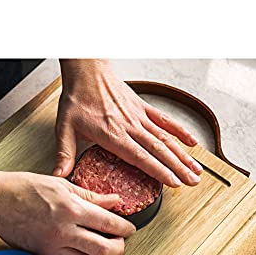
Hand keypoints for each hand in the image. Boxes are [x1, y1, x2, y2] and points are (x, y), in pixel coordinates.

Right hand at [0, 165, 135, 254]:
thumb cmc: (23, 188)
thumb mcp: (60, 184)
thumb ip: (90, 196)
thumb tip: (113, 202)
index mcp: (71, 210)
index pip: (109, 224)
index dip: (125, 228)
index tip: (129, 229)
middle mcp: (64, 231)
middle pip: (104, 250)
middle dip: (118, 248)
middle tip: (119, 242)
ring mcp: (51, 247)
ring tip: (94, 245)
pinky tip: (71, 251)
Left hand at [55, 60, 203, 186]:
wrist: (86, 70)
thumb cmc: (76, 99)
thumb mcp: (64, 128)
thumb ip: (64, 153)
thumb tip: (59, 176)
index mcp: (113, 135)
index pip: (141, 157)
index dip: (159, 171)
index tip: (173, 183)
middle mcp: (130, 126)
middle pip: (159, 150)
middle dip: (178, 168)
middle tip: (193, 182)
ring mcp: (139, 116)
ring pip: (166, 138)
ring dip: (183, 154)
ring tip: (196, 169)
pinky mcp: (142, 107)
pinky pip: (164, 120)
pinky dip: (179, 131)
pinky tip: (191, 142)